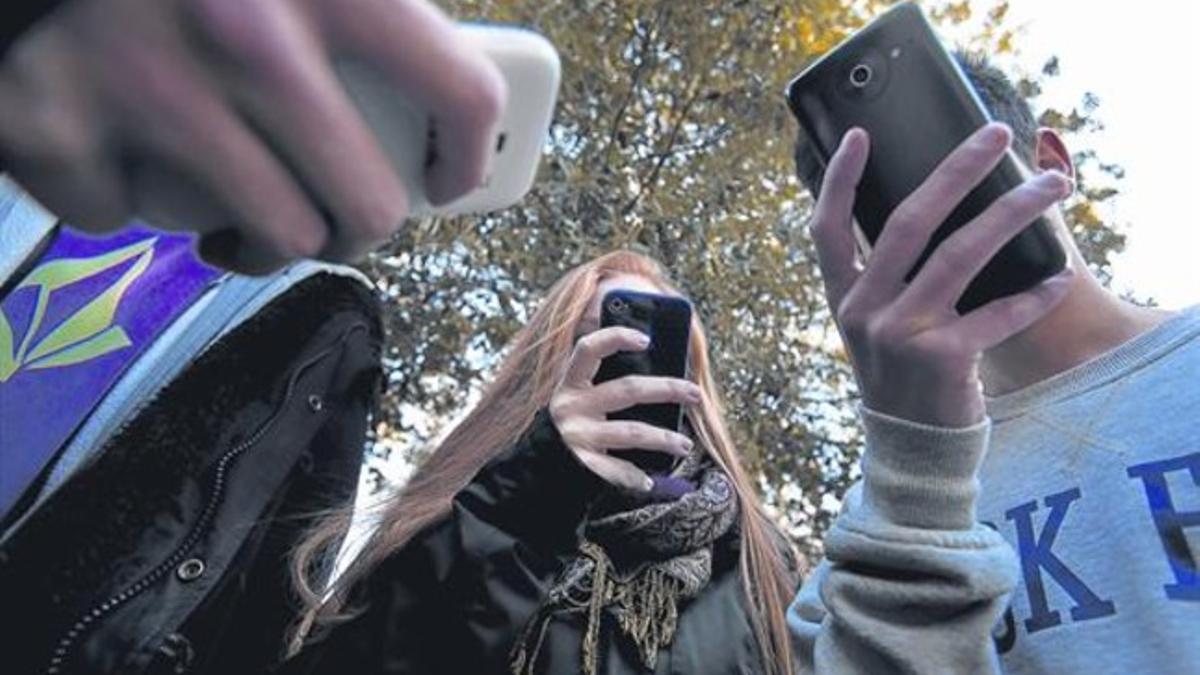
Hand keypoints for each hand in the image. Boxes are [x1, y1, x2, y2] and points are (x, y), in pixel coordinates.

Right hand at [0, 0, 505, 273]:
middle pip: (367, 208)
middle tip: (334, 214)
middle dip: (354, 227)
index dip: (470, 154)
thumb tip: (430, 88)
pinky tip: (122, 149)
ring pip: (271, 239)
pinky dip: (123, 196)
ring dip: (259, 238)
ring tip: (240, 205)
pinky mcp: (51, 120)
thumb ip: (364, 10)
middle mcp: (249, 32)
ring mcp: (148, 82)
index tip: (449, 178)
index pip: (462, 91)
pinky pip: (121, 217)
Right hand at [549, 327, 700, 492]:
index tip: (646, 339)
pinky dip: (635, 477)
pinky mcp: (583, 464)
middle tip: (695, 393)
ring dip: (663, 438)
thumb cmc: (571, 423)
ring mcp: (578, 436)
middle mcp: (572, 407)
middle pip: (627, 389)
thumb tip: (642, 349)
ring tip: (685, 445)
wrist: (537, 467)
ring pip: (631, 432)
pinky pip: (617, 470)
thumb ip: (600, 375)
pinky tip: (650, 480)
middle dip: (667, 389)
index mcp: (571, 383)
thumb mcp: (577, 395)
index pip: (588, 349)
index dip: (615, 338)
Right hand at [812, 123, 1073, 426]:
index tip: (859, 133)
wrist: (912, 448)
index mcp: (844, 297)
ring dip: (1011, 212)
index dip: (839, 180)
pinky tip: (1058, 277)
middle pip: (907, 223)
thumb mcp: (876, 326)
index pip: (827, 229)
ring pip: (960, 254)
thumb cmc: (902, 375)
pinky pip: (998, 314)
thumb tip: (935, 209)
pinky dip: (1033, 294)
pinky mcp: (942, 359)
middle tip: (993, 134)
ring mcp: (901, 334)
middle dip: (954, 171)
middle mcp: (864, 311)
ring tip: (1049, 185)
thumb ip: (886, 278)